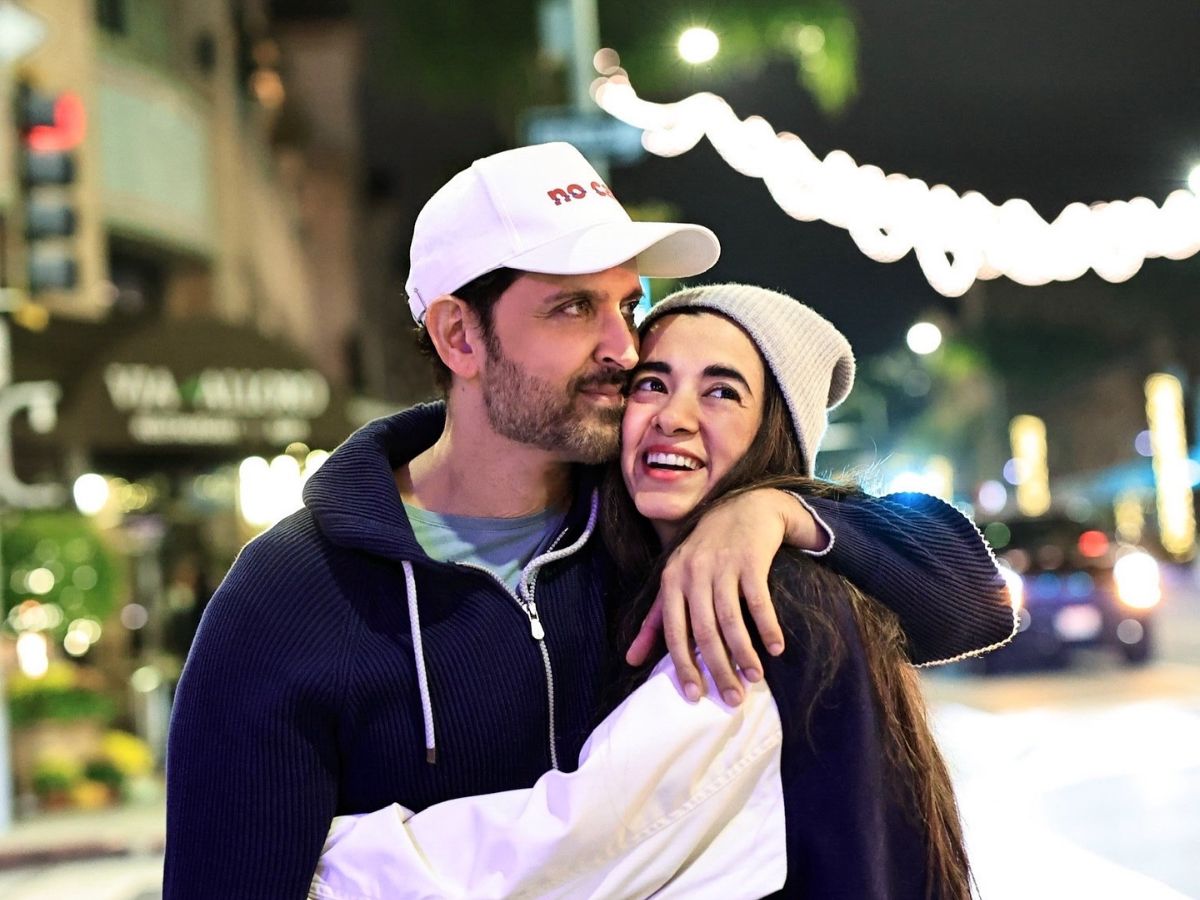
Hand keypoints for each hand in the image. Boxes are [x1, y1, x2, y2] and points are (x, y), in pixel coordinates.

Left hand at [625, 489, 822, 704]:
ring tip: (755, 679)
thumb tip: (630, 659)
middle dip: (718, 668)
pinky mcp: (751, 560)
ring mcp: (722, 566)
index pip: (674, 632)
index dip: (683, 665)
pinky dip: (767, 626)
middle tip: (732, 699)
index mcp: (672, 582)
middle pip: (704, 631)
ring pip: (730, 619)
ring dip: (744, 653)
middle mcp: (693, 573)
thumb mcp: (675, 580)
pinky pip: (758, 600)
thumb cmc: (705, 553)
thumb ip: (655, 620)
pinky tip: (777, 648)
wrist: (744, 509)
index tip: (695, 696)